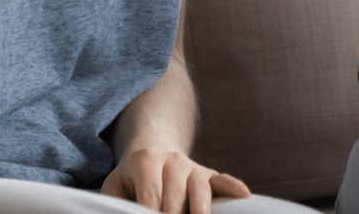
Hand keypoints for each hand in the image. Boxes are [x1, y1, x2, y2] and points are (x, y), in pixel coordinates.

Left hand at [100, 147, 250, 213]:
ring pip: (200, 188)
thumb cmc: (131, 178)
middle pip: (175, 199)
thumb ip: (117, 204)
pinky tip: (243, 195)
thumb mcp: (115, 186)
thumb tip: (122, 213)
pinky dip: (233, 187)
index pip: (150, 198)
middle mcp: (172, 161)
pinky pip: (223, 180)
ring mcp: (192, 167)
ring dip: (200, 208)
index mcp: (145, 162)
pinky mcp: (208, 174)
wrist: (151, 152)